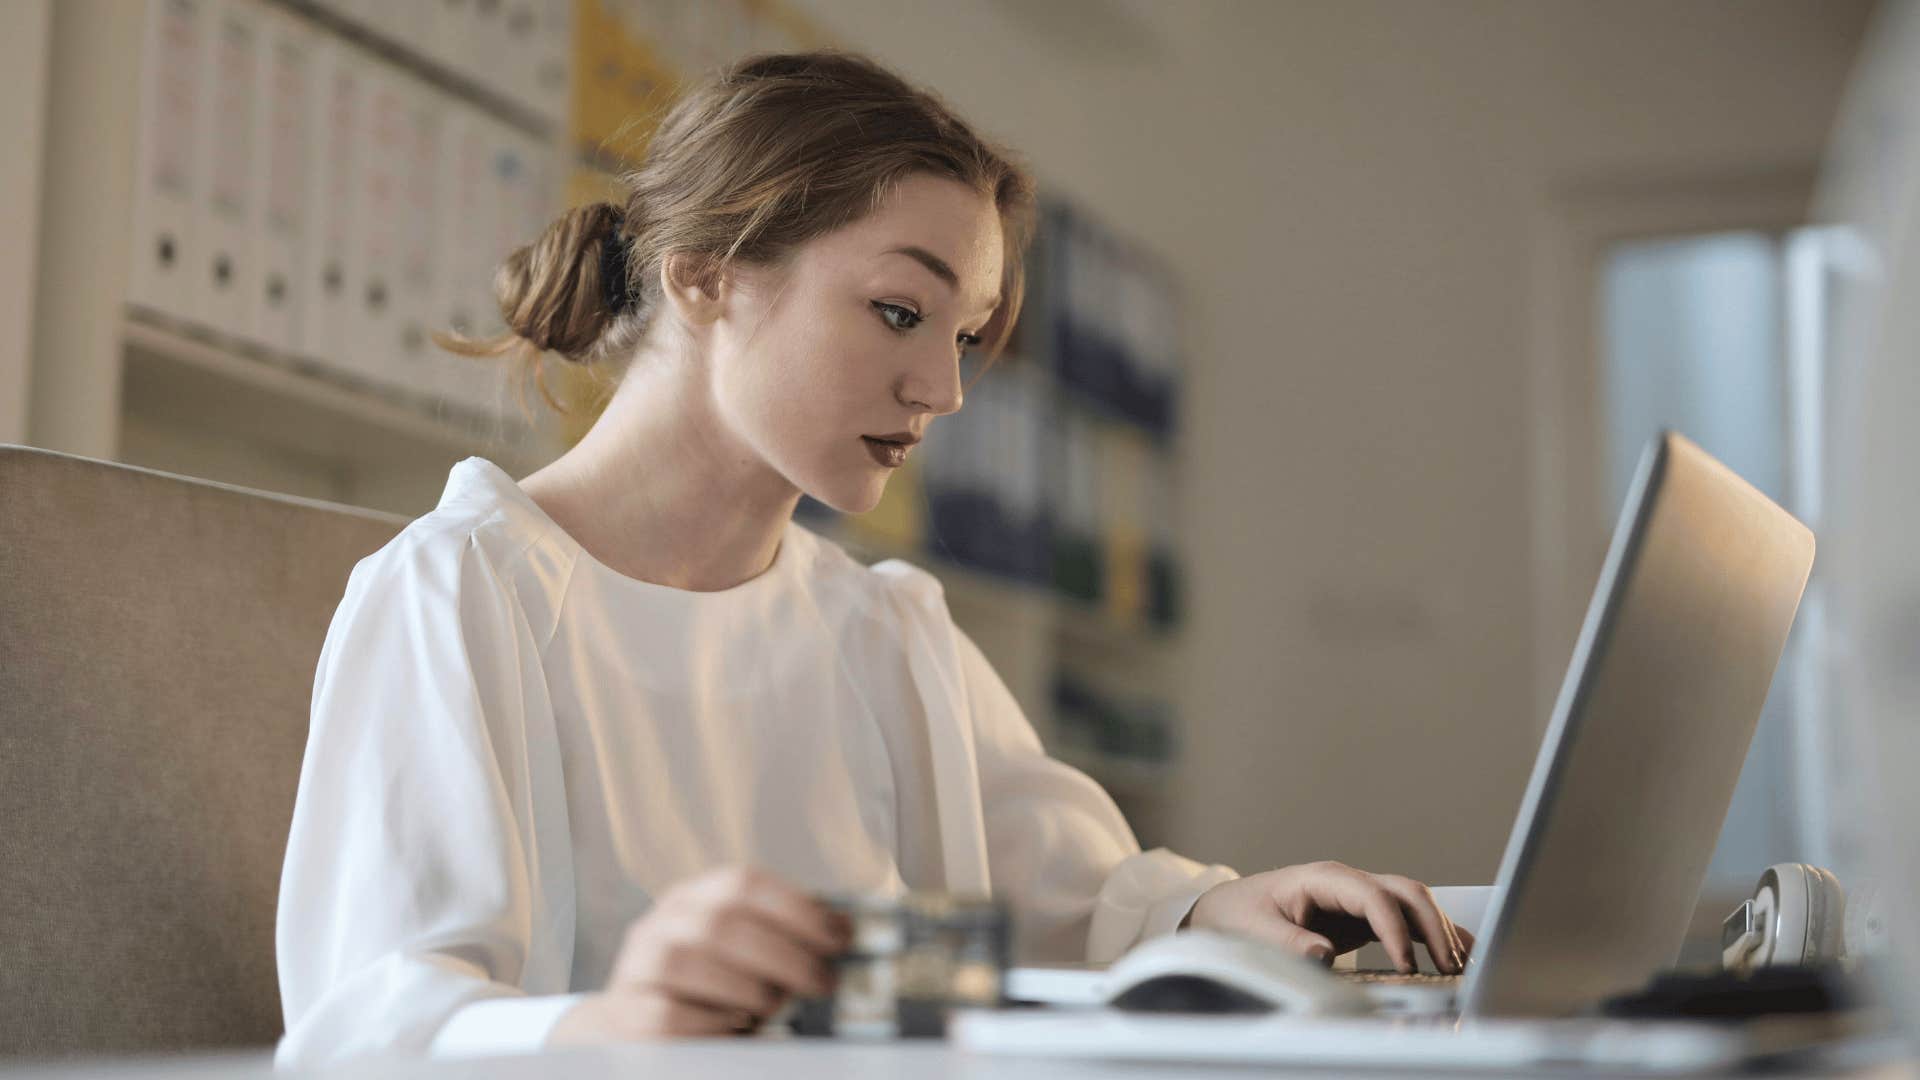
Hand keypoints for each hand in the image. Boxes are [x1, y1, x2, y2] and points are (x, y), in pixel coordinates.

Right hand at [547, 866, 850, 1043]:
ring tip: (777, 1007)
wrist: (633, 1029)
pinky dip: (713, 1024)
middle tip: (824, 983)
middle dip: (785, 954)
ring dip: (748, 988)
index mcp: (695, 897)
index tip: (840, 937)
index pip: (744, 882)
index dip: (798, 907)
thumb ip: (781, 941)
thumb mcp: (739, 955)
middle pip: (723, 923)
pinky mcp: (627, 1014)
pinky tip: (738, 1030)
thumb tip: (848, 937)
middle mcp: (662, 922)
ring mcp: (638, 966)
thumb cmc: (707, 990)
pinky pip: (670, 1015)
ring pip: (690, 962)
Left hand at [1184, 860, 1473, 973]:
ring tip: (1458, 965)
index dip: (1395, 931)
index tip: (1408, 965)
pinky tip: (1457, 952)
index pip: (1374, 897)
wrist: (1229, 909)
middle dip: (1432, 927)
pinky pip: (1406, 919)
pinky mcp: (1363, 916)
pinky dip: (1432, 934)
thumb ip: (1288, 941)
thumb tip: (1323, 954)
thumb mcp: (1256, 930)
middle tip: (1448, 966)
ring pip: (1412, 903)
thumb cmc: (1241, 915)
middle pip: (1405, 893)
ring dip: (1439, 930)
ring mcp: (1359, 898)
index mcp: (1324, 879)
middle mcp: (1348, 883)